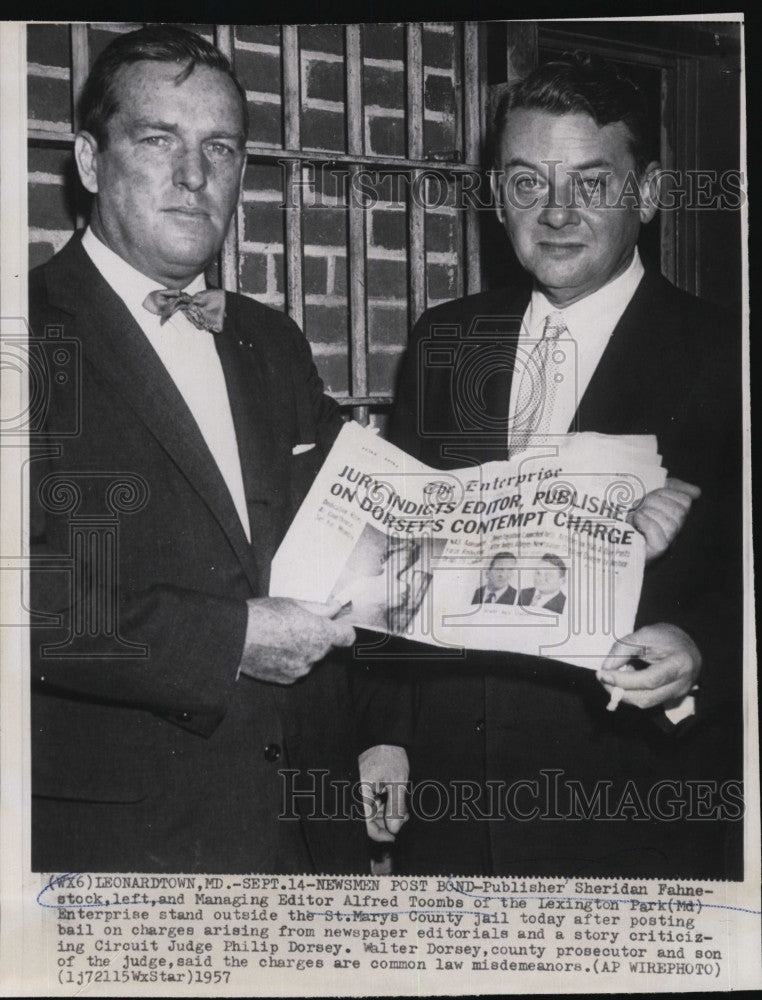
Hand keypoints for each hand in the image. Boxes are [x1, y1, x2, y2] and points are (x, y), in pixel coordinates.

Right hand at [238, 598, 354, 684]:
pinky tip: (275, 650)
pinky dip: (291, 661)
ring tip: (281, 637)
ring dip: (304, 650)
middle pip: (327, 647)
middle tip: (297, 624)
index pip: (347, 637)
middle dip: (318, 636)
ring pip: (311, 658)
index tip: (335, 624)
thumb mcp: (294, 603)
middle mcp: (315, 655)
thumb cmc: (264, 615)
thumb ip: (320, 608)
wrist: (235, 636)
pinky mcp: (287, 679)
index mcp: (321, 634)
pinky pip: (297, 669)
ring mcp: (301, 669)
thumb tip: (336, 607)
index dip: (342, 629)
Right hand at [358, 744, 409, 842]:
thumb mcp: (398, 782)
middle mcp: (356, 791)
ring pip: (371, 811)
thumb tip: (394, 829)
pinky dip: (384, 805)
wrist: (387, 738)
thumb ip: (396, 807)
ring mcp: (360, 789)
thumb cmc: (391, 756)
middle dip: (387, 822)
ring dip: (387, 814)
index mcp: (360, 790)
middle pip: (368, 818)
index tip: (393, 837)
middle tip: (404, 819)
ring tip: (404, 810)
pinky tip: (396, 803)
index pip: (365, 822)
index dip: (379, 834)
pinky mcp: (364, 786)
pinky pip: (372, 802)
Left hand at [597, 623, 700, 709]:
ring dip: (623, 693)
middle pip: (645, 697)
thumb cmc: (667, 636)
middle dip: (619, 690)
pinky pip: (647, 701)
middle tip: (602, 677)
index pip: (649, 680)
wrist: (689, 643)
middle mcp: (681, 685)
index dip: (623, 680)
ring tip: (613, 677)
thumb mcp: (644, 634)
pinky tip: (626, 681)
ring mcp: (677, 694)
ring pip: (644, 703)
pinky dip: (631, 693)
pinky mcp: (671, 698)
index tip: (603, 674)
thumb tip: (606, 669)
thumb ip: (623, 649)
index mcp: (679, 664)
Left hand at [627, 477, 700, 562]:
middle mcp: (675, 530)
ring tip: (634, 514)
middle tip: (638, 504)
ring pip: (670, 523)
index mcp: (675, 515)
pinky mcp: (656, 550)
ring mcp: (667, 541)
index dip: (667, 492)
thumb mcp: (652, 496)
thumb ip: (672, 488)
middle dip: (655, 501)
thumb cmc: (631, 517)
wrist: (614, 541)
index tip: (650, 494)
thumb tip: (696, 492)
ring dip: (647, 512)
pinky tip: (636, 521)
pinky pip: (657, 531)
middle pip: (678, 511)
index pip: (685, 500)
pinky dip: (645, 522)